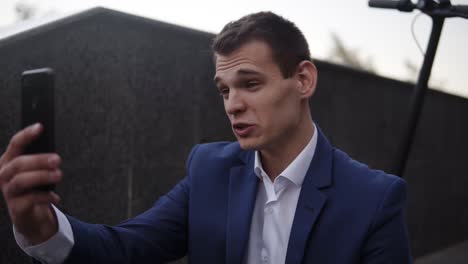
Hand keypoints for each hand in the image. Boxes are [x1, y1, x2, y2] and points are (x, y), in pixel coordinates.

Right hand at [0, 123, 62, 244]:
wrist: (28, 212)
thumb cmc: (33, 185)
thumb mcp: (36, 170)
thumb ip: (41, 159)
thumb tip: (53, 151)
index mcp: (9, 160)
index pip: (15, 144)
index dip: (26, 135)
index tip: (40, 126)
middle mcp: (4, 174)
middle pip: (19, 163)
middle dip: (39, 160)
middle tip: (57, 159)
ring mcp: (9, 191)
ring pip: (22, 181)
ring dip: (42, 176)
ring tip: (58, 175)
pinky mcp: (16, 207)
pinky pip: (31, 199)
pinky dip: (46, 196)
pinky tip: (56, 196)